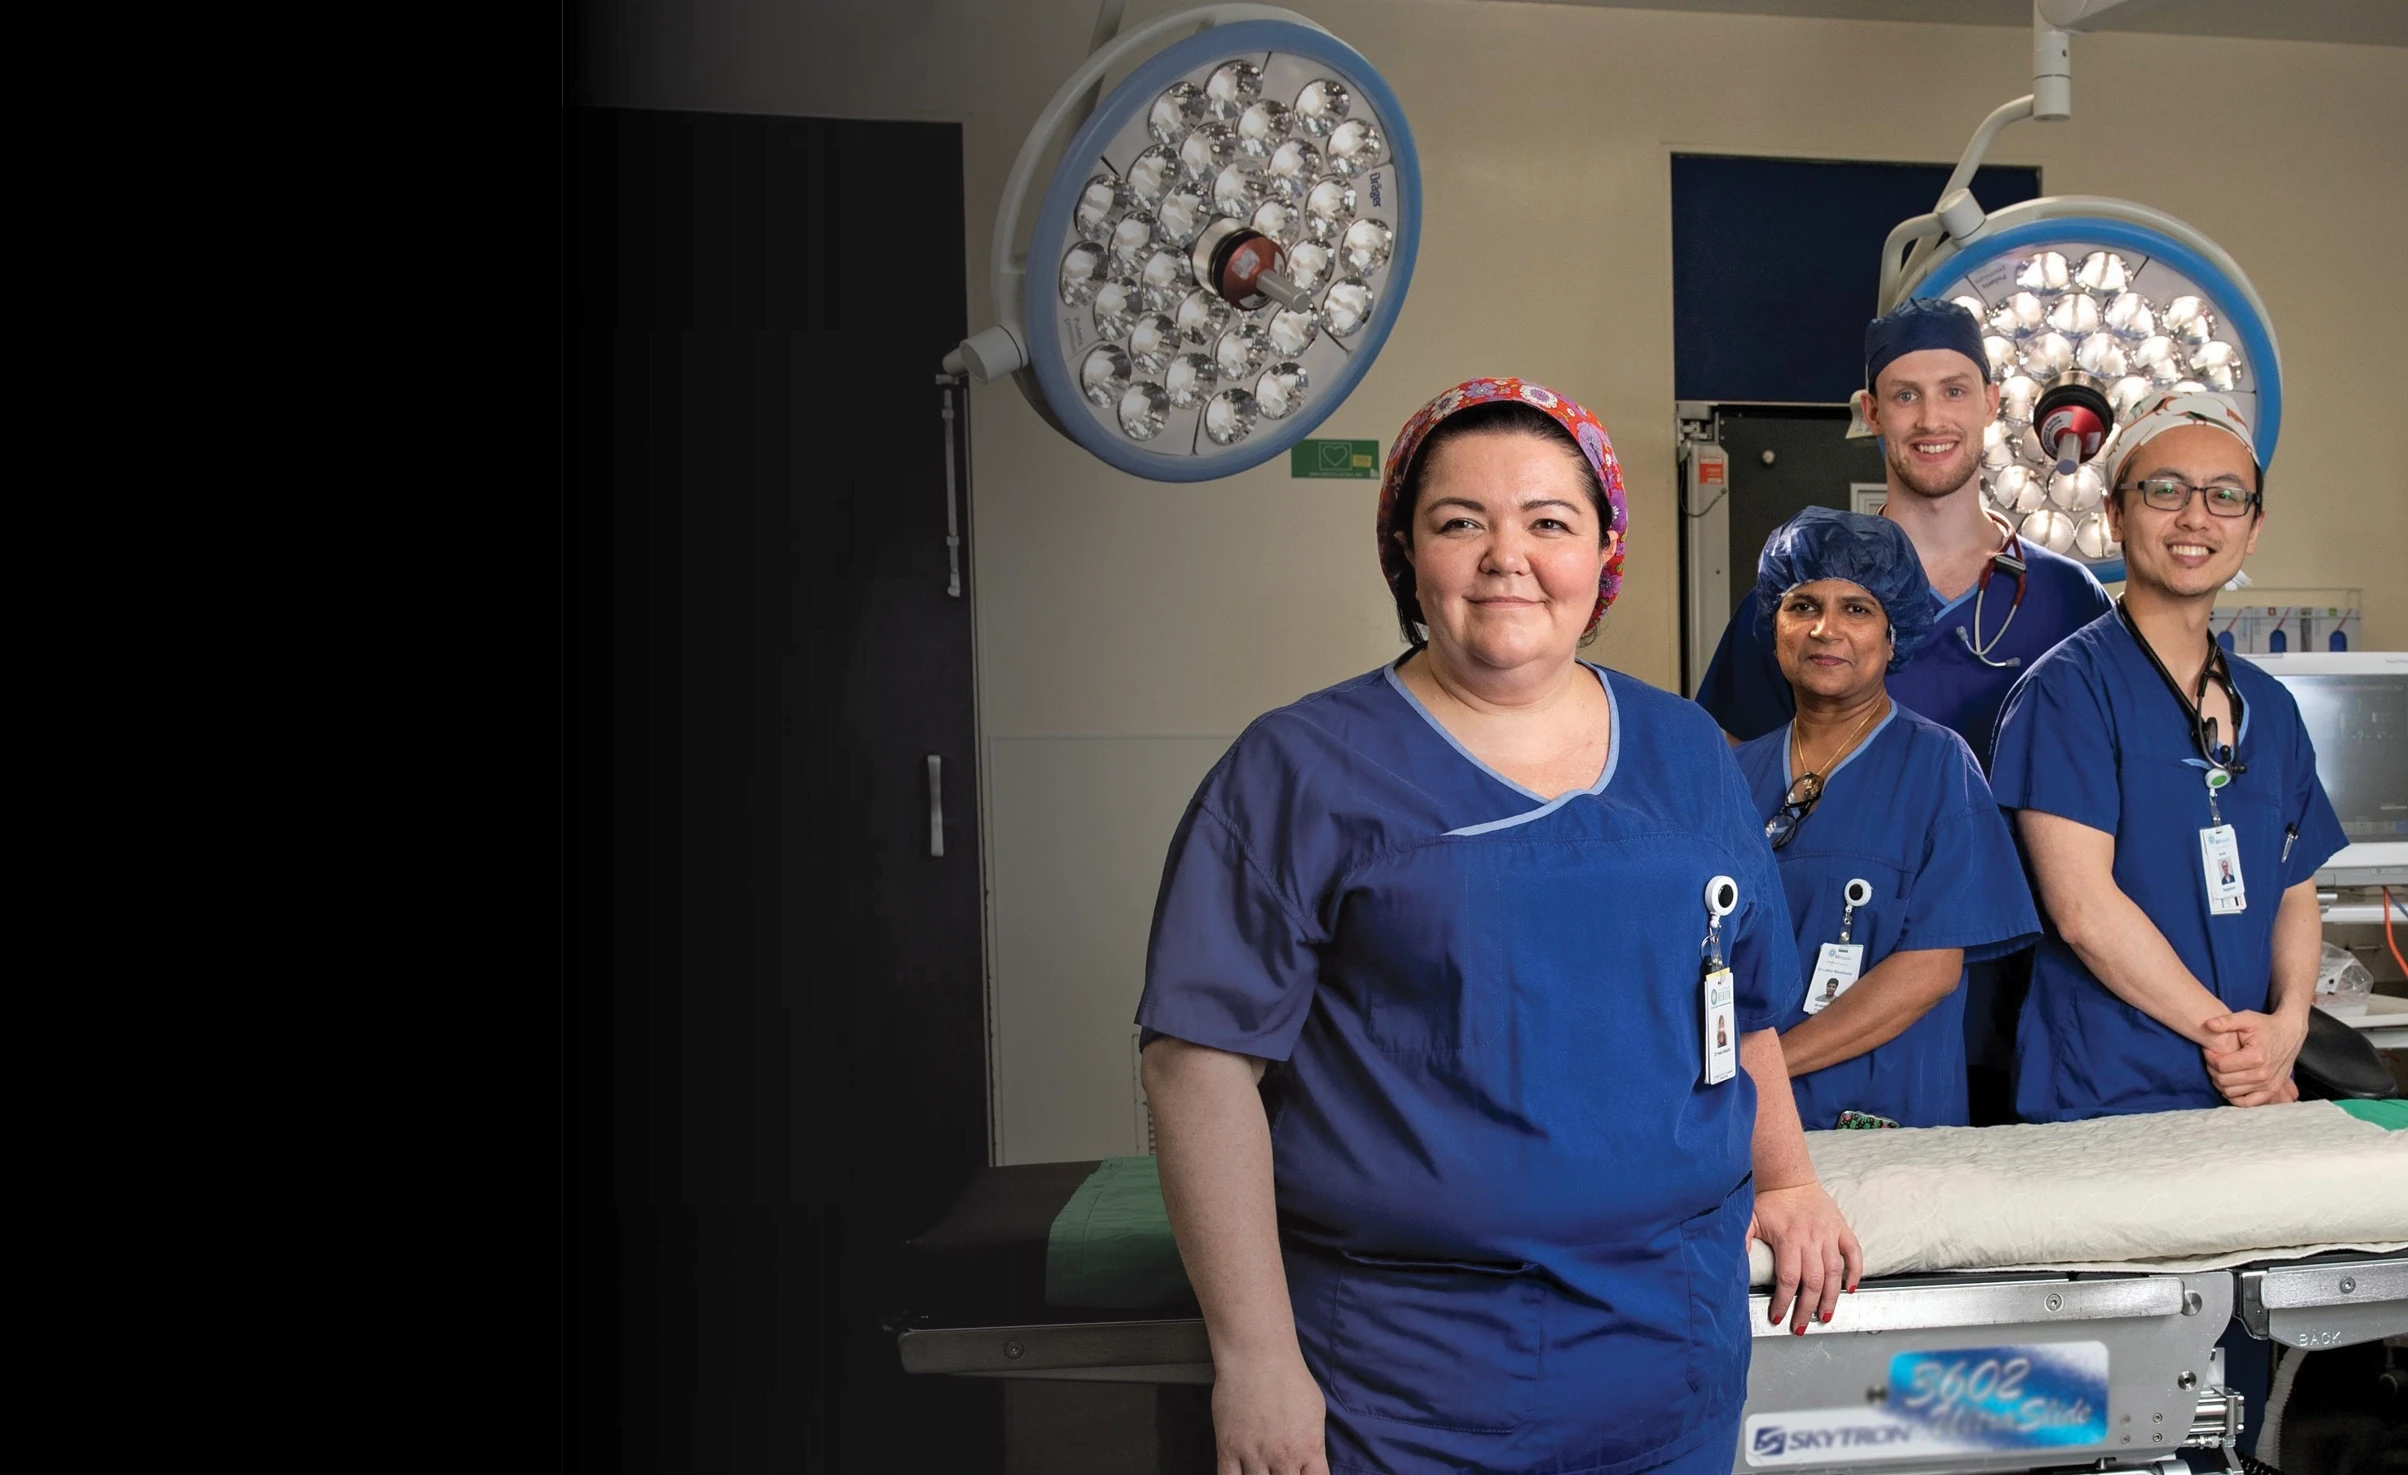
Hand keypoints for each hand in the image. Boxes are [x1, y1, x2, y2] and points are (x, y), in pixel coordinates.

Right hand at [1210, 1346, 1327, 1474]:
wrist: (1257, 1356)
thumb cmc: (1288, 1376)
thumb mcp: (1316, 1411)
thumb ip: (1314, 1443)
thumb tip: (1312, 1460)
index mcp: (1309, 1449)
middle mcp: (1284, 1457)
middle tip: (1277, 1472)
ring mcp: (1255, 1455)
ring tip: (1261, 1471)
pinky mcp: (1229, 1449)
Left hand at [1748, 1182, 1863, 1334]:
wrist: (1789, 1177)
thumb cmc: (1769, 1200)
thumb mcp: (1749, 1218)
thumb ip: (1743, 1240)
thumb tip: (1736, 1261)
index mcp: (1788, 1238)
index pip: (1788, 1278)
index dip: (1784, 1301)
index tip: (1778, 1317)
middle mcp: (1811, 1238)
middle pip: (1812, 1281)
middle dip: (1806, 1308)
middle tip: (1801, 1326)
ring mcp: (1829, 1233)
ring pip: (1834, 1272)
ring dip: (1831, 1298)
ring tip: (1825, 1316)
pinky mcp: (1841, 1228)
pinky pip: (1854, 1253)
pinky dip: (1855, 1271)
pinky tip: (1850, 1288)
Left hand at [2201, 1008, 2305, 1106]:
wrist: (2290, 1033)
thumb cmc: (2266, 1025)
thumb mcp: (2246, 1018)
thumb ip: (2226, 1021)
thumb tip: (2207, 1024)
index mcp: (2256, 1057)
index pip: (2220, 1065)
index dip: (2209, 1057)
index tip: (2209, 1050)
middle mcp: (2263, 1074)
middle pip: (2223, 1080)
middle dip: (2212, 1069)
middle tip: (2212, 1059)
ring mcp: (2268, 1085)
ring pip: (2230, 1092)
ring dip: (2220, 1082)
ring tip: (2221, 1068)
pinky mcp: (2271, 1091)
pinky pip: (2246, 1103)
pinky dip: (2234, 1096)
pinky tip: (2230, 1083)